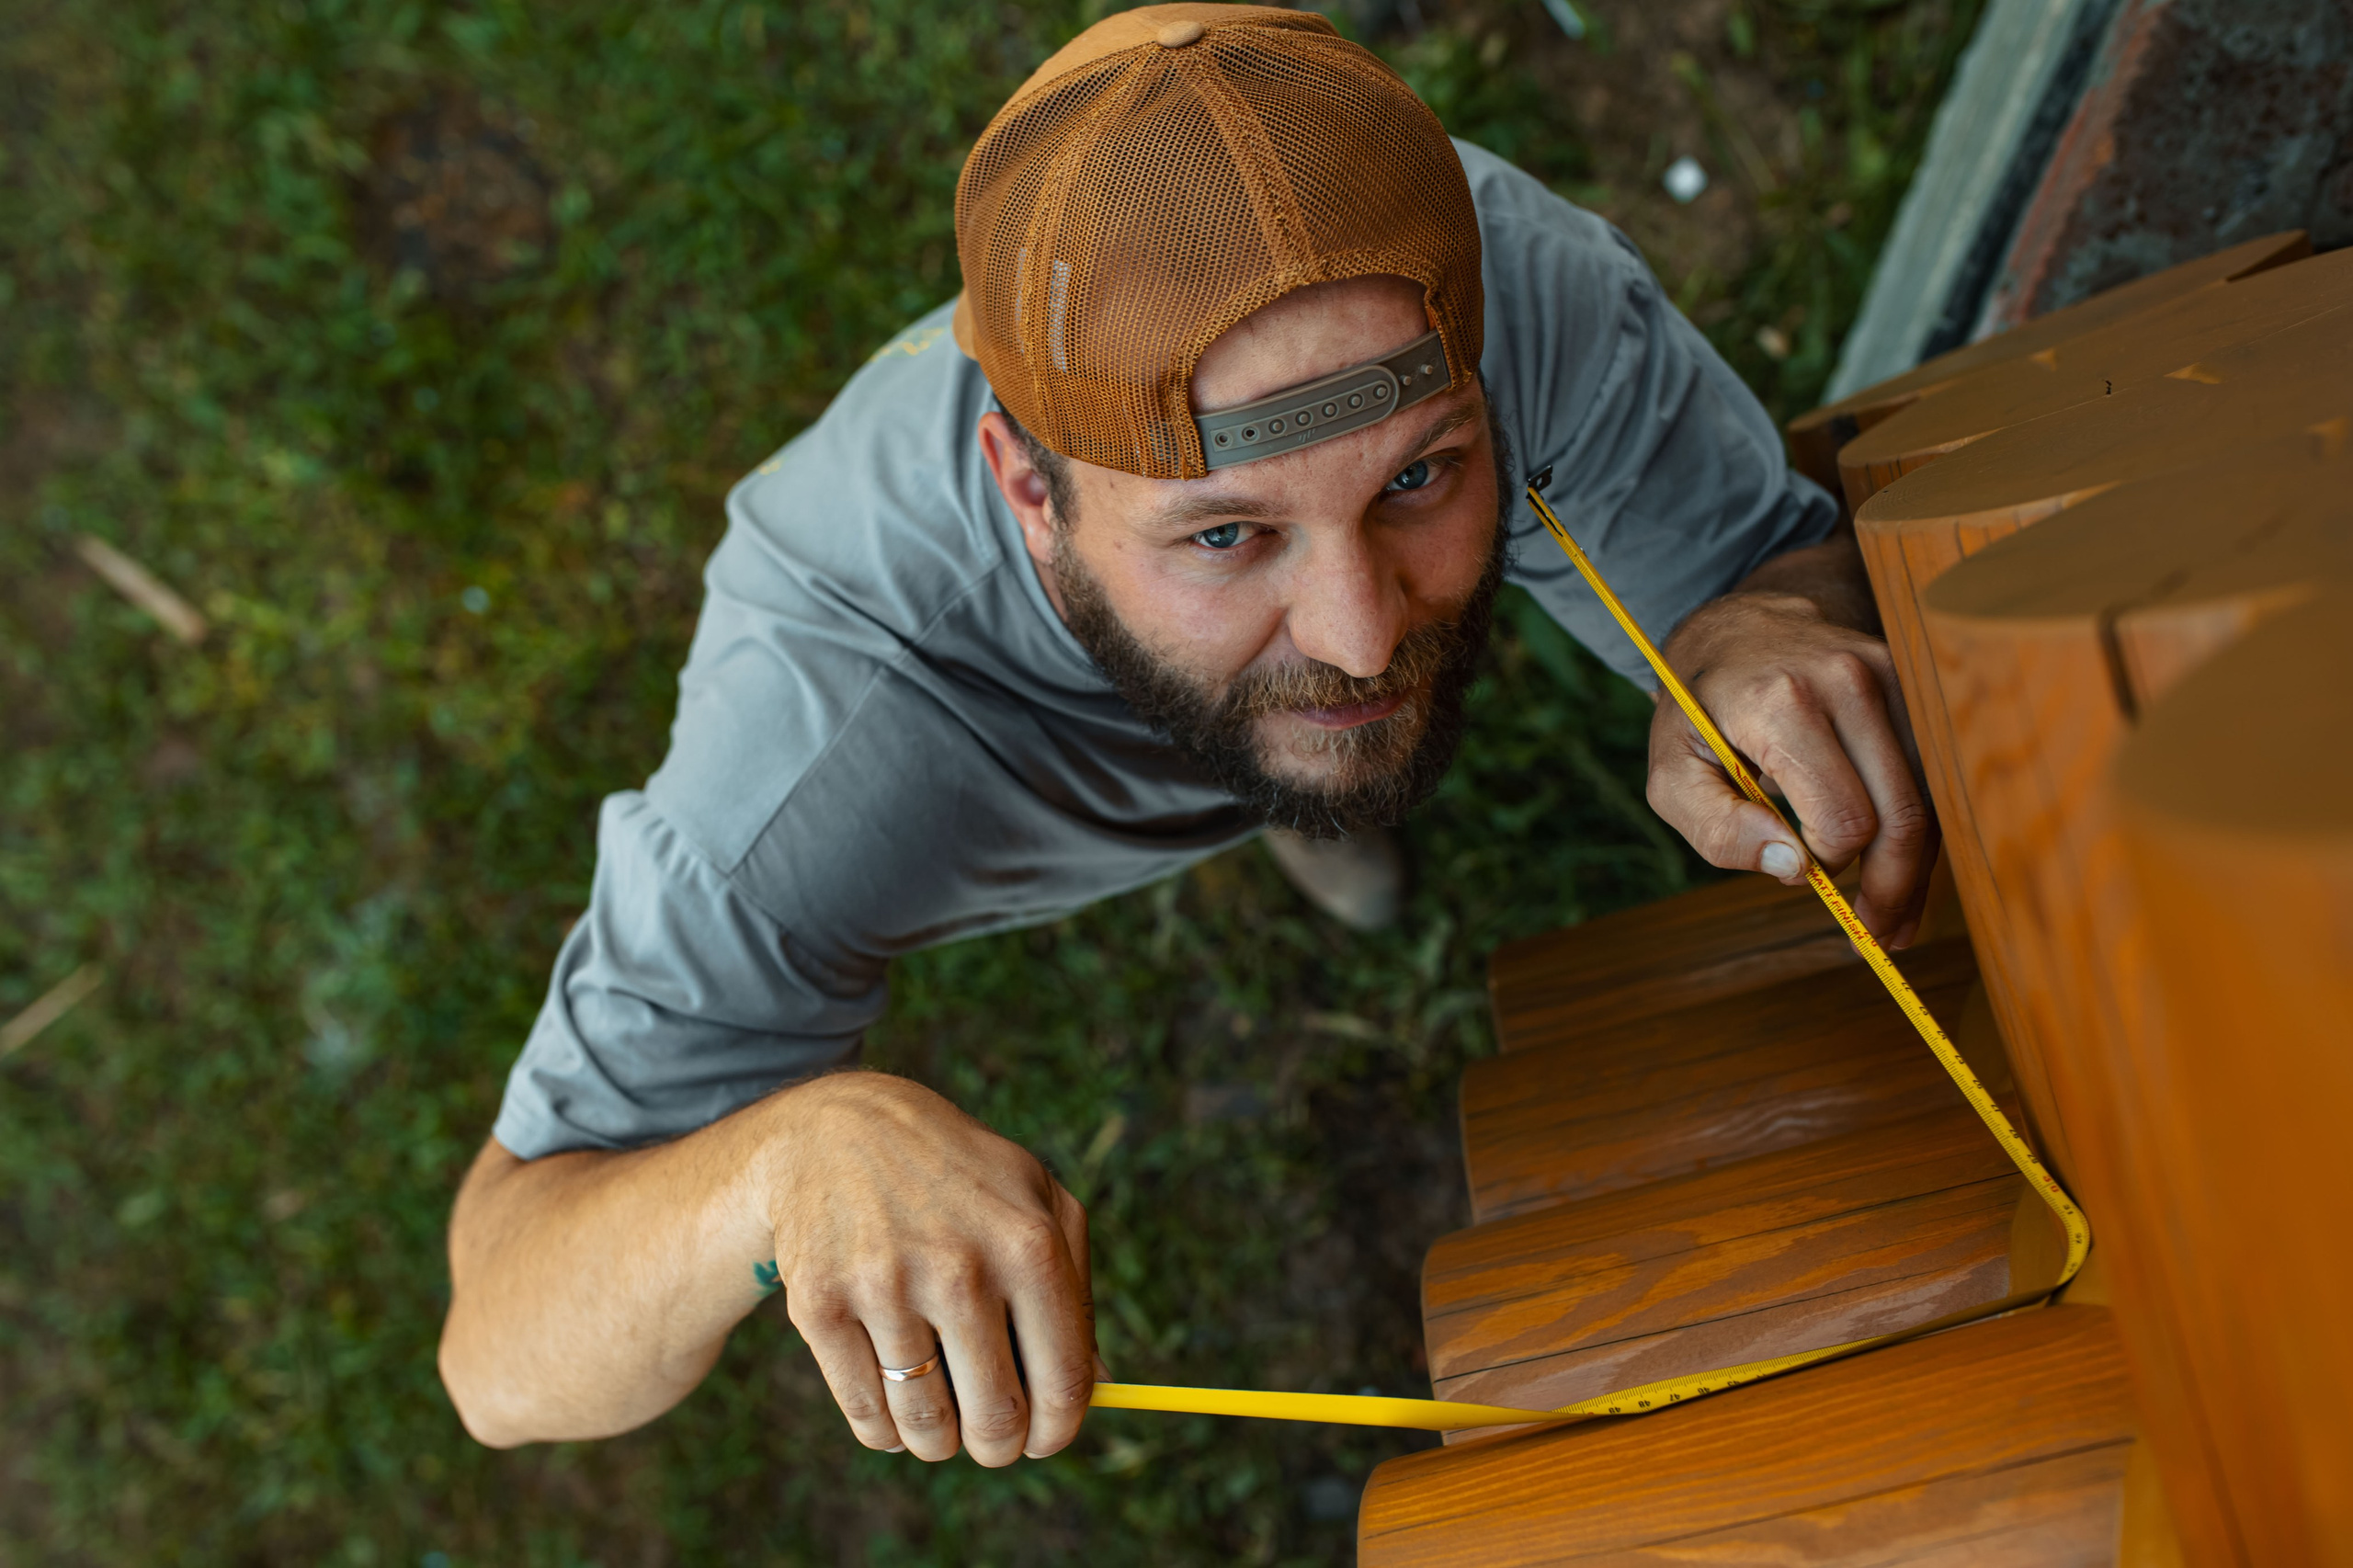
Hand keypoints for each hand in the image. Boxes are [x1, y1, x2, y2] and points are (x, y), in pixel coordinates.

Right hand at [763, 1073, 1098, 1465]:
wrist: (839, 1131)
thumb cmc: (959, 1178)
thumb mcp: (1036, 1203)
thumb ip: (1077, 1291)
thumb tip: (1097, 1387)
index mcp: (1028, 1244)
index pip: (1062, 1382)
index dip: (1056, 1430)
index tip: (1042, 1439)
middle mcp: (959, 1267)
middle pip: (996, 1418)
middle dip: (998, 1446)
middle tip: (990, 1439)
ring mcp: (884, 1288)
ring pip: (927, 1427)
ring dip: (939, 1441)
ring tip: (941, 1420)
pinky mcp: (821, 1306)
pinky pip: (866, 1416)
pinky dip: (885, 1429)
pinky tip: (893, 1402)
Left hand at [1647, 588, 1935, 945]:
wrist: (1740, 626)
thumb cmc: (1700, 710)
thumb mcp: (1671, 772)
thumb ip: (1717, 828)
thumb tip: (1792, 868)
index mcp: (1781, 702)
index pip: (1843, 818)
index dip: (1829, 863)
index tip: (1803, 868)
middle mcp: (1849, 679)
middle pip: (1903, 814)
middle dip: (1892, 887)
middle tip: (1876, 937)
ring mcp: (1892, 673)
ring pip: (1930, 798)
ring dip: (1917, 868)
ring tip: (1892, 916)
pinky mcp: (1916, 680)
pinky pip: (1935, 772)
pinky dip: (1925, 829)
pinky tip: (1906, 870)